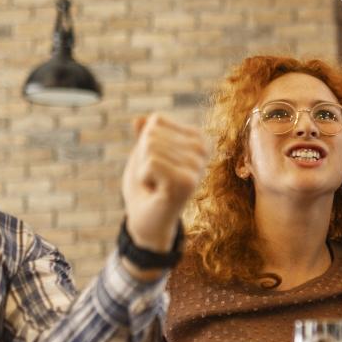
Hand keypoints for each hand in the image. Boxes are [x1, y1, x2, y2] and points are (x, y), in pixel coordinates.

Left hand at [120, 114, 207, 257]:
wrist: (146, 222)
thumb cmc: (147, 188)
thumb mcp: (143, 155)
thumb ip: (145, 136)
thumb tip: (139, 119)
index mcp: (198, 139)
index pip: (157, 121)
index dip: (146, 144)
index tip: (156, 166)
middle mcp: (203, 150)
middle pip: (153, 134)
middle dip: (144, 157)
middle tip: (155, 178)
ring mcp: (197, 166)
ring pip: (151, 147)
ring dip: (144, 169)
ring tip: (156, 185)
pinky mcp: (187, 182)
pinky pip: (151, 162)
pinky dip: (145, 177)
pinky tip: (157, 191)